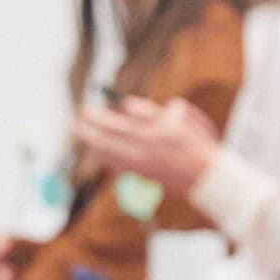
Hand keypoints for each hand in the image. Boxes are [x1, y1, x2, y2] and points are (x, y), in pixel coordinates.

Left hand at [70, 97, 220, 196]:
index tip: (83, 110)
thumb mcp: (180, 118)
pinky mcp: (141, 175)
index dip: (95, 117)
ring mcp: (139, 165)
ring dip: (95, 144)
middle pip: (105, 140)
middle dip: (87, 131)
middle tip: (73, 123)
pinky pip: (117, 166)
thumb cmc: (196, 142)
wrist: (206, 175)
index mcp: (149, 134)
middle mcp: (140, 151)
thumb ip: (151, 112)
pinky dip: (107, 157)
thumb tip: (127, 104)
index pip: (114, 123)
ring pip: (108, 154)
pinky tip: (102, 153)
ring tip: (85, 135)